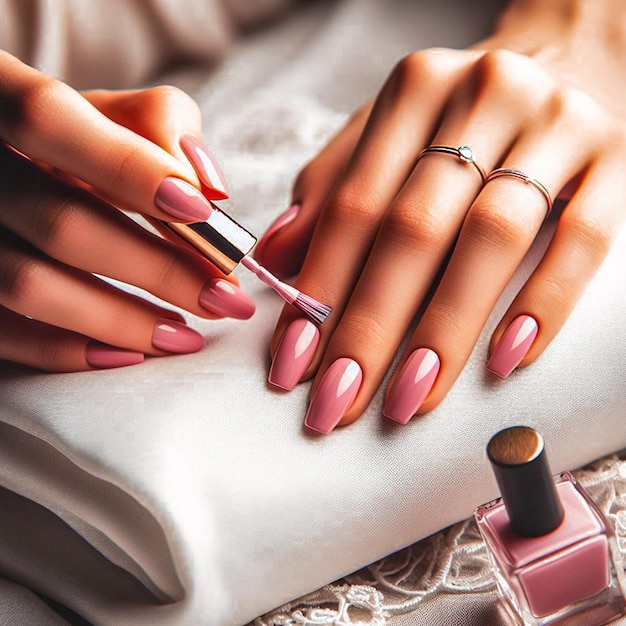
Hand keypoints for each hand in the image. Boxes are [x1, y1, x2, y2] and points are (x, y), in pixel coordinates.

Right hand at [0, 51, 253, 371]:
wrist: (9, 171)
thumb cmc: (69, 142)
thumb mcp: (104, 113)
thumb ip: (158, 123)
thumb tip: (209, 188)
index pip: (48, 119)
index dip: (130, 168)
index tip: (204, 213)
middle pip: (60, 222)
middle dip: (158, 268)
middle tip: (225, 296)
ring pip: (31, 285)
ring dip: (123, 320)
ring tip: (187, 335)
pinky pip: (4, 334)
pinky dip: (71, 351)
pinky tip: (131, 355)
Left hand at [256, 0, 625, 431]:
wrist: (567, 56)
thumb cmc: (461, 115)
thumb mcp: (388, 134)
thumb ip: (332, 188)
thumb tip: (274, 259)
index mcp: (414, 91)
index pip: (354, 205)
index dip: (319, 289)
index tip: (292, 362)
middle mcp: (482, 96)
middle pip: (414, 228)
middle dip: (369, 327)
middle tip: (338, 401)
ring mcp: (556, 125)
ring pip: (492, 238)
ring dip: (443, 330)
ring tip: (407, 399)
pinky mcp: (615, 158)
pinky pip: (583, 239)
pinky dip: (545, 303)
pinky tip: (507, 361)